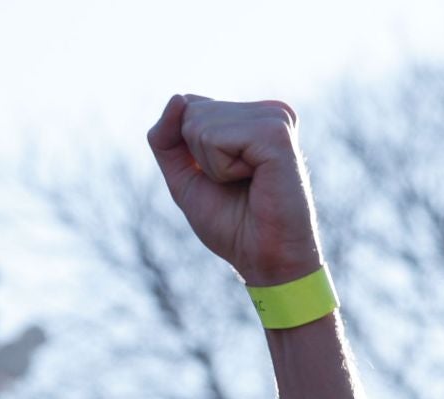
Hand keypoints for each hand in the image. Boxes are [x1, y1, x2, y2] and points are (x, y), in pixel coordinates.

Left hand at [147, 95, 322, 286]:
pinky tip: (252, 179)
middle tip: (233, 183)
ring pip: (199, 124)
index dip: (186, 150)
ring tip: (245, 182)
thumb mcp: (183, 177)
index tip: (219, 177)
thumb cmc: (230, 222)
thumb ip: (167, 139)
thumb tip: (176, 98)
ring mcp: (275, 117)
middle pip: (190, 113)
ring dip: (210, 165)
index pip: (188, 107)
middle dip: (197, 157)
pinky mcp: (276, 132)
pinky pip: (215, 137)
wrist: (263, 256)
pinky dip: (220, 168)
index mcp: (251, 116)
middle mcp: (267, 111)